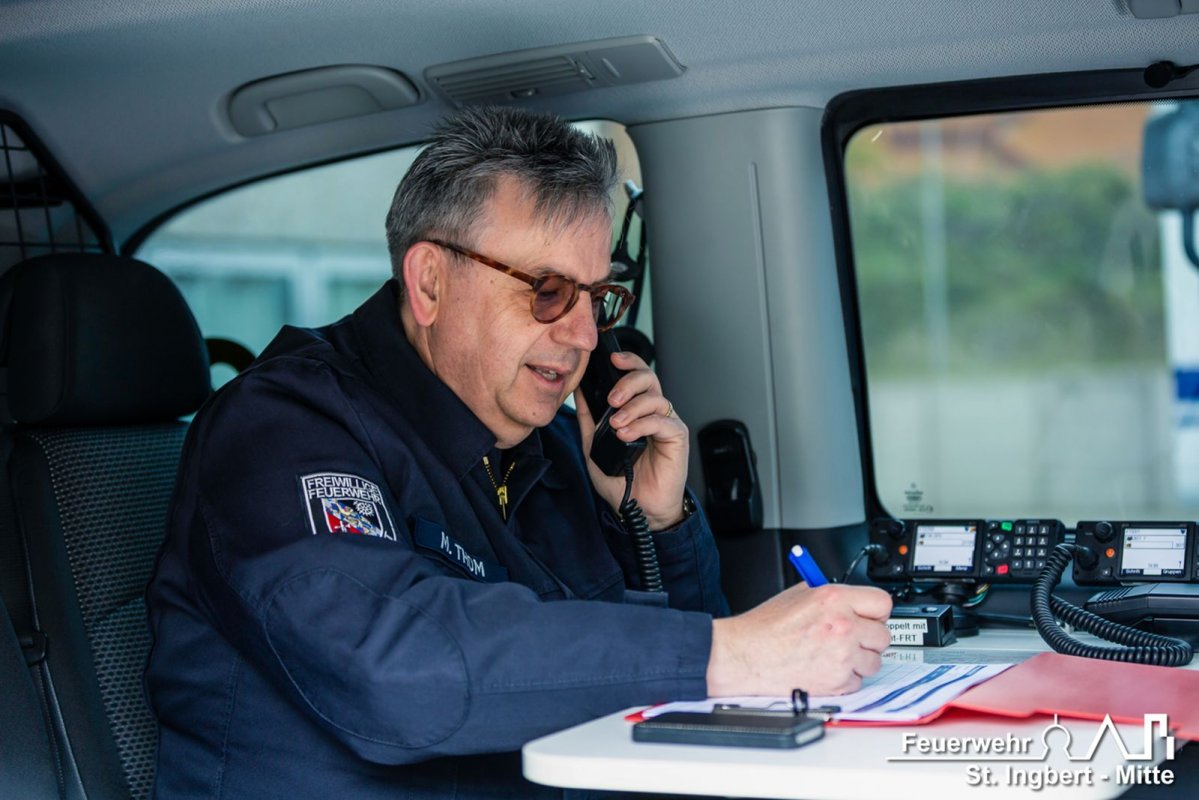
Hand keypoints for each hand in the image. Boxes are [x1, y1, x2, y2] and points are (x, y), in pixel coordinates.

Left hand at [574, 350, 687, 529]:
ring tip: (617, 424)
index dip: (627, 362)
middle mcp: (653, 412)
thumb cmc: (621, 481)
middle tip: (612, 399)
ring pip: (655, 397)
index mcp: (636, 409)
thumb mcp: (594, 446)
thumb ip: (588, 419)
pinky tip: (627, 435)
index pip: (635, 375)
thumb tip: (578, 391)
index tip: (610, 359)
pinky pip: (663, 420)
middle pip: (648, 378)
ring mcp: (666, 423)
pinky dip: (642, 424)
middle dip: (628, 382)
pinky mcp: (677, 437)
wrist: (638, 509)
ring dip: (632, 407)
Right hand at [706, 583, 892, 695]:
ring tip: (834, 655)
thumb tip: (853, 602)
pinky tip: (824, 668)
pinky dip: (844, 678)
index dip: (875, 611)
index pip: (882, 603)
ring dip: (859, 660)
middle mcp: (843, 626)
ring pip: (874, 661)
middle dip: (869, 637)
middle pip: (884, 635)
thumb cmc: (764, 628)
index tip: (870, 617)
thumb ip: (831, 597)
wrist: (744, 655)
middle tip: (851, 638)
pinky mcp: (837, 682)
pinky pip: (857, 681)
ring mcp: (842, 656)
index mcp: (834, 599)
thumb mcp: (798, 596)